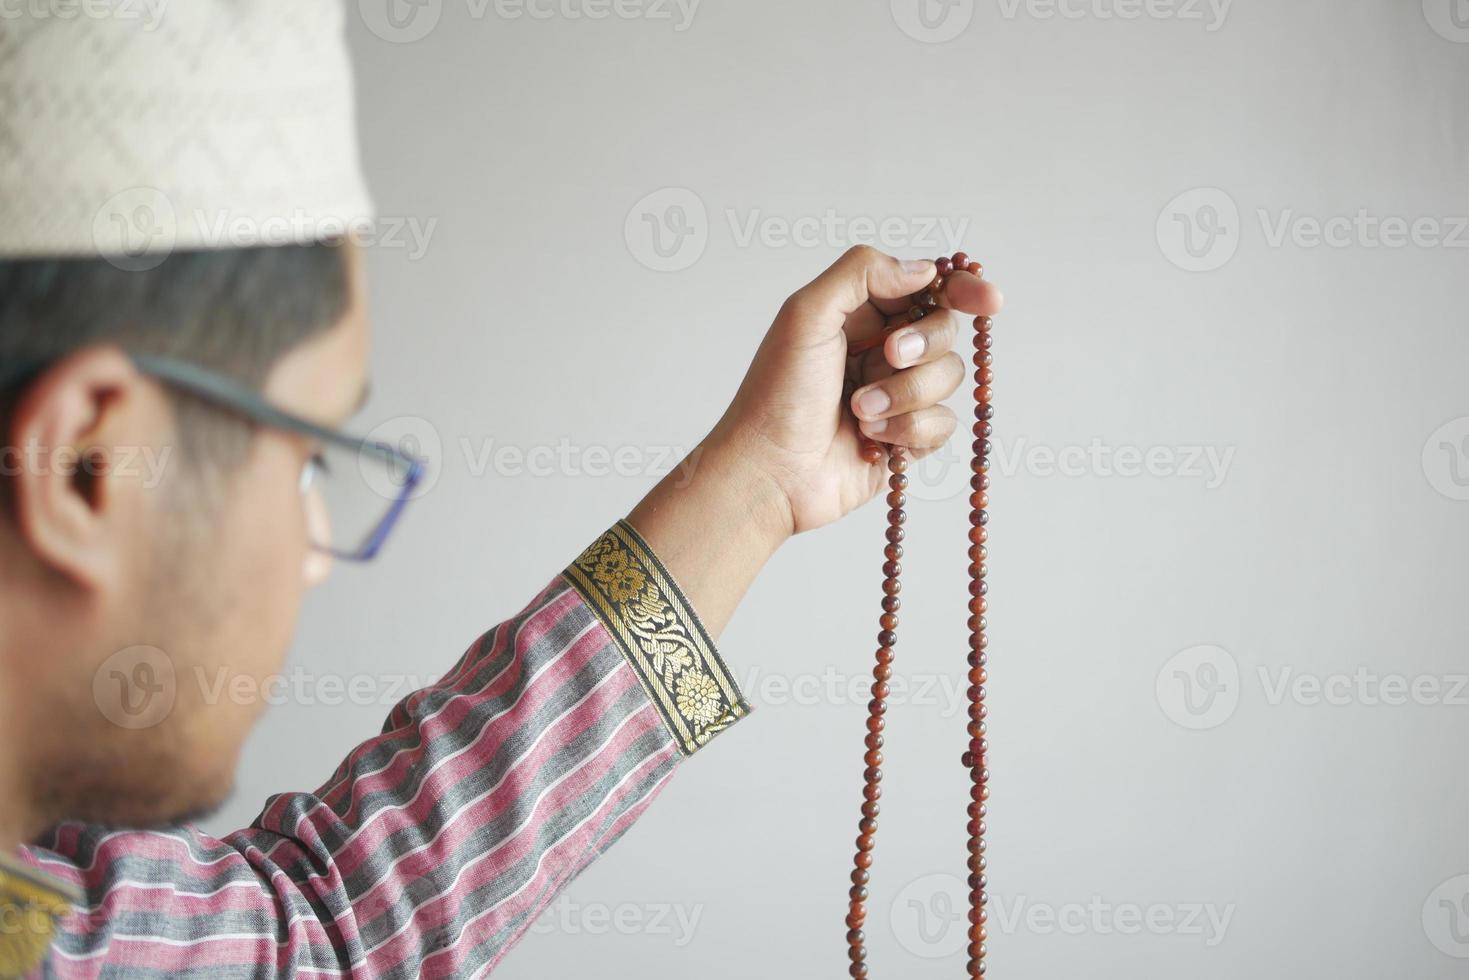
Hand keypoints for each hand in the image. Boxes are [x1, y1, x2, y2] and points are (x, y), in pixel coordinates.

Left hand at [707, 245, 1004, 534]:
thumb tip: (923, 270)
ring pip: (948, 378)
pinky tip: (871, 440)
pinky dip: (910, 430)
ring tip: (859, 412)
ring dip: (906, 394)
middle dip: (922, 344)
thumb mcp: (806, 314)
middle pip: (944, 330)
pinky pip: (944, 424)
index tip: (987, 300)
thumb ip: (862, 273)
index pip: (924, 288)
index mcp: (859, 314)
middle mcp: (881, 351)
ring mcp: (897, 396)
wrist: (770, 471)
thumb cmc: (776, 394)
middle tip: (887, 356)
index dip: (960, 290)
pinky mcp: (906, 439)